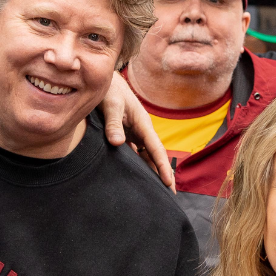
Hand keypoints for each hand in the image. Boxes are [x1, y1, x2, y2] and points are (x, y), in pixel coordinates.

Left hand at [101, 74, 174, 189]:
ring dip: (151, 171)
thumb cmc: (110, 90)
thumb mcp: (111, 105)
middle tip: (171, 195)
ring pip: (145, 156)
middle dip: (163, 174)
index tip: (169, 183)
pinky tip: (135, 177)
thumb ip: (113, 124)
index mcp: (143, 124)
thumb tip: (117, 143)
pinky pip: (134, 153)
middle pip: (155, 156)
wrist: (105, 81)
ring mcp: (134, 133)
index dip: (163, 167)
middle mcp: (142, 130)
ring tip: (156, 191)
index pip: (156, 149)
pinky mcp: (125, 134)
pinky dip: (137, 165)